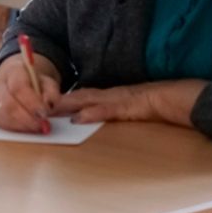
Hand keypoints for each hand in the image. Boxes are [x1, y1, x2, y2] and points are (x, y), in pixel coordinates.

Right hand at [0, 53, 60, 133]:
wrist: (19, 77)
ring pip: (1, 115)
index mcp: (13, 70)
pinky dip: (14, 128)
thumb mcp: (48, 82)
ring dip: (21, 125)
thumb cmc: (35, 81)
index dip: (31, 103)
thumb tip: (48, 106)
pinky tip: (26, 128)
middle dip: (27, 118)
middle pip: (7, 103)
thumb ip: (51, 92)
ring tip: (36, 128)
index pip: (18, 87)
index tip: (45, 114)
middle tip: (43, 126)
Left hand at [53, 80, 204, 126]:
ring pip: (87, 100)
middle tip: (35, 102)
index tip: (40, 99)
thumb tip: (85, 116)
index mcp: (107, 94)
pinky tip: (78, 118)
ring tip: (48, 108)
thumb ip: (107, 108)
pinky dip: (92, 113)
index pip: (79, 94)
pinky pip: (108, 110)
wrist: (176, 97)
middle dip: (56, 99)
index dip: (60, 96)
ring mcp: (117, 99)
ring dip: (67, 104)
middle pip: (77, 95)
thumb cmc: (153, 103)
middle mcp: (108, 94)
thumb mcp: (125, 106)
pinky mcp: (128, 107)